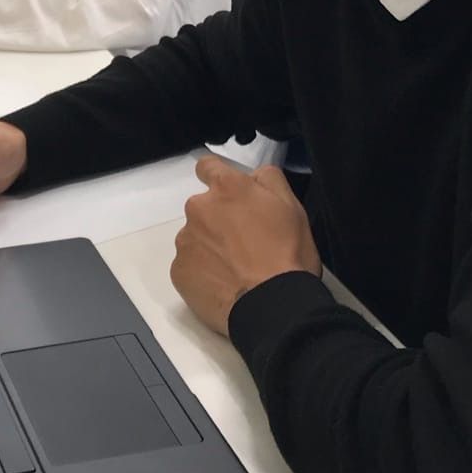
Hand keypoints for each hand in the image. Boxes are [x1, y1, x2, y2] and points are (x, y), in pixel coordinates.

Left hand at [170, 157, 320, 336]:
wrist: (272, 305)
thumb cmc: (287, 255)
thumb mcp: (292, 207)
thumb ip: (269, 179)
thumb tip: (253, 174)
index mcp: (227, 189)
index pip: (208, 167)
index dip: (217, 176)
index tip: (227, 194)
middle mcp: (199, 209)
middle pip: (203, 207)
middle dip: (218, 219)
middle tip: (244, 243)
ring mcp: (185, 241)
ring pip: (195, 237)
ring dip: (210, 246)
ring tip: (235, 269)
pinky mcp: (179, 271)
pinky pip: (189, 265)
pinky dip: (203, 271)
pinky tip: (224, 284)